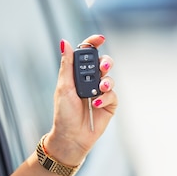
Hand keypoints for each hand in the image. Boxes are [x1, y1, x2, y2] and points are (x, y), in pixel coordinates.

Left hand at [45, 34, 117, 165]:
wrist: (72, 136)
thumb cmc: (64, 113)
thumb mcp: (64, 86)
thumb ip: (67, 64)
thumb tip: (65, 42)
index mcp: (78, 74)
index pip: (87, 54)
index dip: (93, 43)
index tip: (100, 39)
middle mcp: (91, 81)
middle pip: (103, 63)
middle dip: (106, 62)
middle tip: (103, 66)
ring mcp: (101, 92)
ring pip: (110, 78)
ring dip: (106, 81)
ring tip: (99, 89)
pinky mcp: (109, 104)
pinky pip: (113, 95)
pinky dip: (106, 98)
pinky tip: (96, 104)